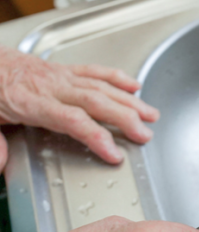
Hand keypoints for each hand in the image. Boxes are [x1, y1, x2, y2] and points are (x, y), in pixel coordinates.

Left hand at [0, 46, 158, 170]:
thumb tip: (1, 162)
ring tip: (151, 114)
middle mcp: (52, 86)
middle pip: (97, 101)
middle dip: (125, 118)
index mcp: (32, 102)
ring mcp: (61, 76)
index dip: (97, 137)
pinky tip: (134, 86)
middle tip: (145, 135)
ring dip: (130, 101)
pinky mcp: (64, 69)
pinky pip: (94, 71)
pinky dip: (117, 77)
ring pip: (102, 86)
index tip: (115, 154)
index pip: (73, 120)